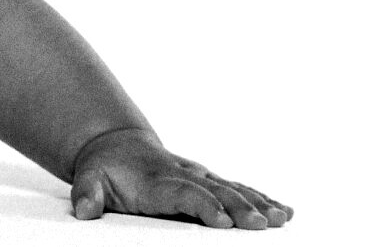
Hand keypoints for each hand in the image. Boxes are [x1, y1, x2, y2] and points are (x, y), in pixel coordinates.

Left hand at [69, 128, 291, 228]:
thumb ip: (87, 194)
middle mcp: (182, 174)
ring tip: (281, 218)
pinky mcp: (209, 181)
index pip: (182, 192)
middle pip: (215, 192)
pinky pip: (238, 189)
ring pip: (232, 189)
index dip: (202, 205)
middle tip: (260, 224)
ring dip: (257, 203)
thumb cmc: (103, 169)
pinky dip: (261, 198)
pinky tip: (285, 211)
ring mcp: (198, 177)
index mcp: (155, 179)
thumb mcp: (87, 178)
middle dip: (239, 208)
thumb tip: (86, 211)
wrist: (113, 145)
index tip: (222, 220)